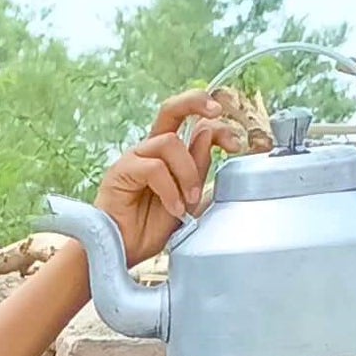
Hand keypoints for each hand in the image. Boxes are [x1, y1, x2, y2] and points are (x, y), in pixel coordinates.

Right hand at [88, 90, 229, 271]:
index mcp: (166, 155)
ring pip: (169, 143)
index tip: (236, 143)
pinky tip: (173, 208)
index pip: (191, 124)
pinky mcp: (120, 172)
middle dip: (196, 102)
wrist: (121, 254)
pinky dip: (170, 189)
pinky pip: (153, 168)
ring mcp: (133, 159)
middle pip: (171, 109)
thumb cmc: (148, 230)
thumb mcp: (187, 199)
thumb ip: (197, 169)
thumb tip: (207, 136)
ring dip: (187, 172)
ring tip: (188, 200)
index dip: (217, 125)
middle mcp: (149, 151)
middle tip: (218, 112)